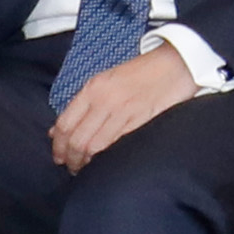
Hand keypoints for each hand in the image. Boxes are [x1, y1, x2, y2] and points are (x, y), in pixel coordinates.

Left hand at [50, 42, 200, 170]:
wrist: (176, 63)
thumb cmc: (141, 73)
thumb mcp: (106, 80)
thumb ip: (82, 104)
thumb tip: (57, 131)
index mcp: (93, 88)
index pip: (64, 124)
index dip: (58, 145)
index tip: (59, 157)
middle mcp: (104, 100)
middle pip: (77, 139)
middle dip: (70, 159)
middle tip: (71, 168)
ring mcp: (122, 112)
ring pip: (93, 146)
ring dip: (86, 162)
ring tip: (86, 169)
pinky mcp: (140, 122)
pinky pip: (115, 146)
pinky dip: (106, 158)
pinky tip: (105, 163)